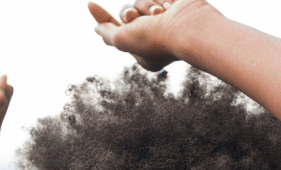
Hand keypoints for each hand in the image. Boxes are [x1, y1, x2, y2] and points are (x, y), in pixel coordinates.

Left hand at [88, 0, 220, 71]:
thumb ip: (108, 34)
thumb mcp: (122, 40)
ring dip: (146, 5)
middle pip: (128, 13)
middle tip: (134, 17)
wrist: (190, 26)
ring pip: (141, 1)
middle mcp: (155, 38)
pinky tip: (170, 6)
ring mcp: (166, 21)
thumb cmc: (156, 38)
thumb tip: (97, 29)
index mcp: (143, 53)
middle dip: (129, 12)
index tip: (90, 4)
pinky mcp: (175, 6)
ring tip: (159, 13)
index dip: (103, 18)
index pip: (117, 32)